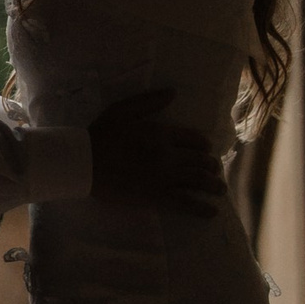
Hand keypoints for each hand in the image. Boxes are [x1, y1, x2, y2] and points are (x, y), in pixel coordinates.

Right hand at [87, 90, 224, 219]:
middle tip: (215, 171)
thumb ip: (148, 101)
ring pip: (199, 181)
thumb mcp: (121, 110)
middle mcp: (167, 154)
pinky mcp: (156, 197)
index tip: (207, 150)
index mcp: (160, 132)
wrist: (83, 164)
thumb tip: (173, 92)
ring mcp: (164, 177)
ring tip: (221, 190)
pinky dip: (202, 208)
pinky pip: (186, 203)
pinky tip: (212, 211)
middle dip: (212, 166)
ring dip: (214, 186)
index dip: (204, 145)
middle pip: (200, 161)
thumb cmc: (100, 135)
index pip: (194, 139)